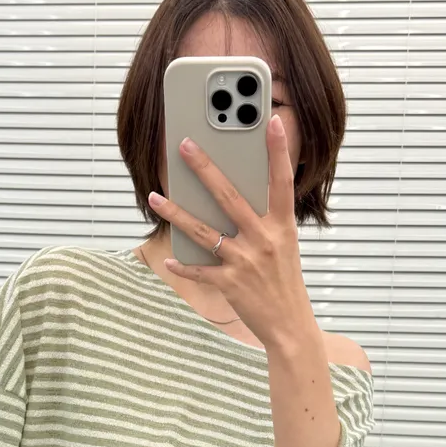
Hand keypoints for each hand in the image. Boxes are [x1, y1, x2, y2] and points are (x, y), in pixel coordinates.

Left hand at [147, 114, 315, 350]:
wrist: (290, 326)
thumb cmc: (285, 283)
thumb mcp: (284, 246)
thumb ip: (265, 221)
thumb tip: (234, 199)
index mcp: (282, 226)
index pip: (281, 181)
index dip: (277, 150)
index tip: (270, 120)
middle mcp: (263, 239)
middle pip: (229, 196)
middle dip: (204, 169)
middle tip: (185, 145)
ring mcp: (245, 261)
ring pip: (203, 231)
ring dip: (175, 213)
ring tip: (155, 197)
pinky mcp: (230, 283)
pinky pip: (200, 270)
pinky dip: (183, 265)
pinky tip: (169, 258)